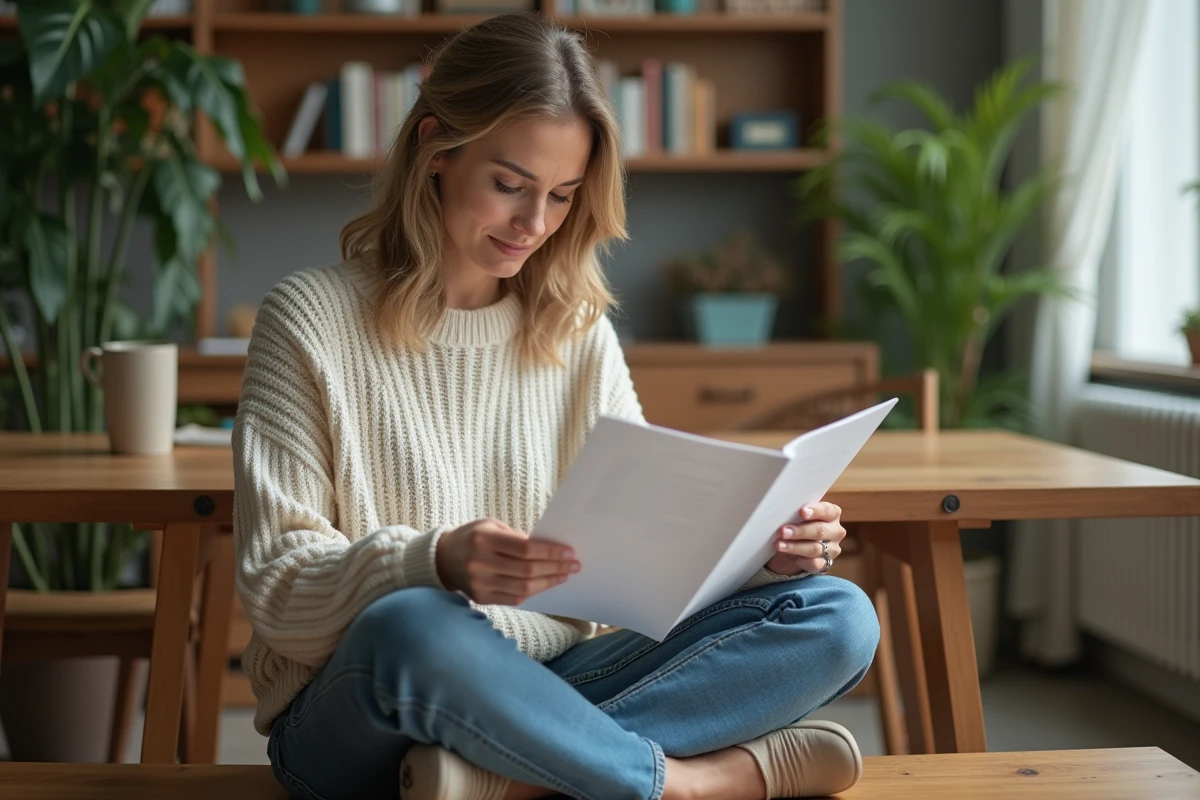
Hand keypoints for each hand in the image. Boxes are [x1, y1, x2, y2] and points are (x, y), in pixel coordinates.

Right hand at [435, 518, 580, 605]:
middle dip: (555, 568)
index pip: (525, 549)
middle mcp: (480, 563)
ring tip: (564, 575)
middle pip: (527, 570)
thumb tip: (550, 550)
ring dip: (548, 582)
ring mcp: (479, 584)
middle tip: (574, 565)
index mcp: (483, 539)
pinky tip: (545, 584)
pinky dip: (533, 592)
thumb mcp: (492, 526)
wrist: (443, 558)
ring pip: (523, 588)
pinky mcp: (481, 598)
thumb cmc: (473, 537)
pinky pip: (514, 598)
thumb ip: (518, 538)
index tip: (569, 552)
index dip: (551, 552)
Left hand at [765, 502, 844, 575]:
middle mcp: (836, 531)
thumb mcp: (798, 516)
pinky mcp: (826, 564)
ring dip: (795, 547)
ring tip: (779, 545)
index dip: (815, 511)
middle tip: (783, 531)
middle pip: (820, 530)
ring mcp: (832, 549)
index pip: (827, 510)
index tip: (802, 512)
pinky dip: (800, 560)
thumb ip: (796, 512)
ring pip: (815, 548)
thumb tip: (782, 511)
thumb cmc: (797, 524)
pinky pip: (814, 563)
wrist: (795, 547)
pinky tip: (788, 557)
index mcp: (832, 514)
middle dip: (800, 531)